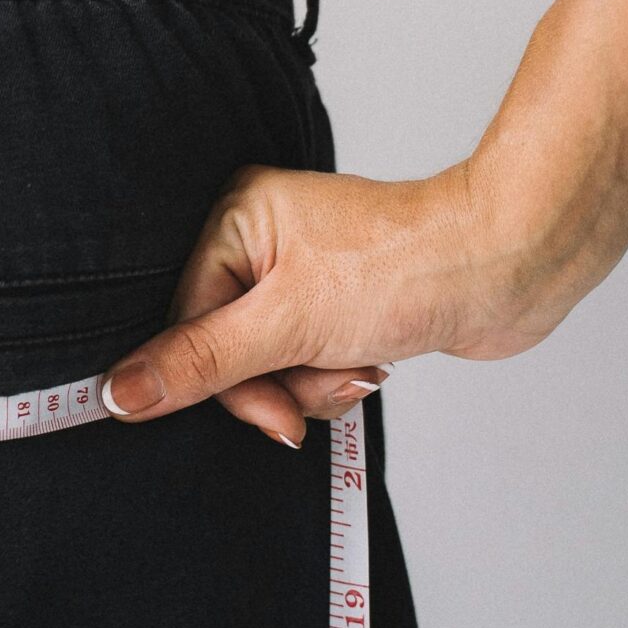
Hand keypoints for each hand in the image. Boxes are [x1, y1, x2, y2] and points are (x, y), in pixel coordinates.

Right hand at [102, 158, 580, 445]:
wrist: (509, 267)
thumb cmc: (410, 265)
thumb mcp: (288, 324)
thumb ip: (199, 363)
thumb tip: (118, 392)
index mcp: (231, 218)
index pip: (182, 321)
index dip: (218, 376)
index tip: (263, 409)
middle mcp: (259, 239)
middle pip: (222, 348)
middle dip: (275, 382)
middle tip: (317, 383)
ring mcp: (299, 272)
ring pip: (266, 363)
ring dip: (311, 383)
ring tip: (357, 365)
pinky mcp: (333, 302)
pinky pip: (302, 362)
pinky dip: (332, 376)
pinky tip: (369, 363)